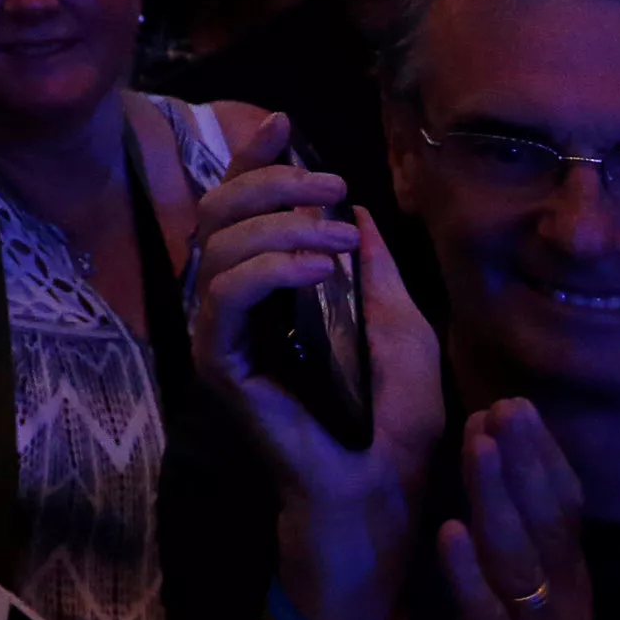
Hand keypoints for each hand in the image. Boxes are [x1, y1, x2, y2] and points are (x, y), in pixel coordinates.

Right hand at [187, 114, 441, 619]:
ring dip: (281, 225)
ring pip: (218, 248)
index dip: (254, 160)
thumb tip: (354, 210)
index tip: (284, 125)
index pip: (240, 210)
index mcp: (269, 293)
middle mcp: (233, 308)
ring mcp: (220, 338)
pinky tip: (316, 267)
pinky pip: (224, 300)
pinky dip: (269, 269)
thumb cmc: (397, 425)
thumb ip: (374, 272)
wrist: (388, 494)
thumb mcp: (402, 328)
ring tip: (336, 238)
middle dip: (271, 184)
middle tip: (332, 189)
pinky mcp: (221, 368)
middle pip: (217, 214)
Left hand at [439, 401, 590, 619]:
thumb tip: (493, 447)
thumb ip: (519, 526)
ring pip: (520, 558)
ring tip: (479, 448)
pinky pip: (487, 615)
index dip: (543, 454)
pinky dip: (468, 574)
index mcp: (568, 570)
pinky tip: (449, 534)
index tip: (516, 402)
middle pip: (548, 521)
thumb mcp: (529, 581)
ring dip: (498, 498)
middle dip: (526, 461)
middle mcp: (565, 594)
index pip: (565, 504)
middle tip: (503, 407)